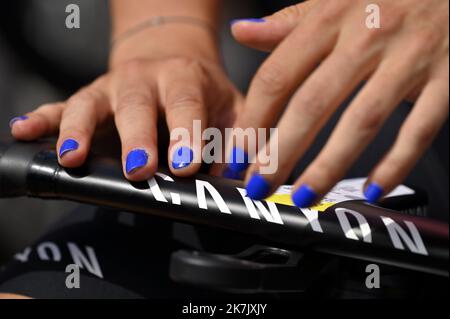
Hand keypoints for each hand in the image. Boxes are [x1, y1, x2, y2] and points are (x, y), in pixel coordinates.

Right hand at [10, 30, 242, 180]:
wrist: (176, 62)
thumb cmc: (203, 94)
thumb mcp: (230, 111)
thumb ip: (235, 142)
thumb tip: (234, 181)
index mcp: (185, 79)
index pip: (186, 105)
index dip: (186, 134)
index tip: (185, 166)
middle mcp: (145, 79)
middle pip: (136, 105)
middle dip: (135, 138)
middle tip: (138, 169)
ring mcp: (112, 88)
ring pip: (90, 104)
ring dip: (79, 130)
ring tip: (72, 158)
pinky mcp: (90, 99)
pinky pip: (61, 105)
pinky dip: (43, 118)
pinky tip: (24, 130)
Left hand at [228, 0, 448, 205]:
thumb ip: (288, 21)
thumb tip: (242, 32)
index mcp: (331, 17)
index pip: (278, 76)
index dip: (252, 121)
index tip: (238, 154)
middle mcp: (367, 36)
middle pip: (312, 105)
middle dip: (280, 153)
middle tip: (260, 184)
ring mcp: (409, 58)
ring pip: (361, 122)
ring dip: (327, 166)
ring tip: (304, 195)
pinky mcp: (447, 78)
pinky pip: (418, 128)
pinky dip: (395, 164)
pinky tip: (373, 189)